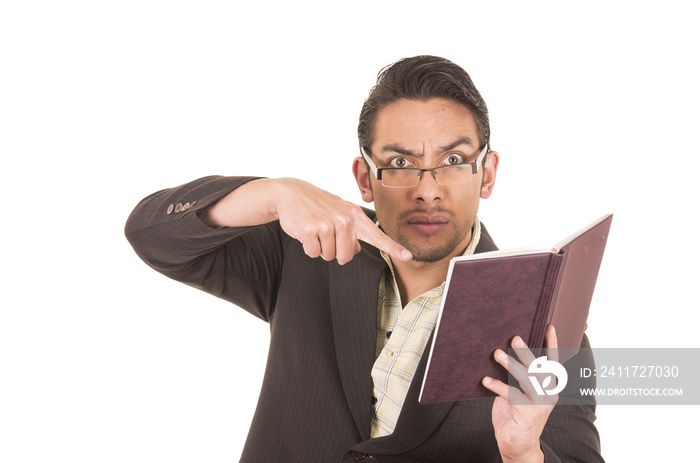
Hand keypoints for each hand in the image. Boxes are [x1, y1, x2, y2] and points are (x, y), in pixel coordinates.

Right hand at [273, 178, 411, 264]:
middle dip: (335, 251)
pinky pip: (313, 253)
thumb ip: (352, 232)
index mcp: (355, 217)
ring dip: (320, 247)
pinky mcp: (310, 231)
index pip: (378, 236)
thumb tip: (354, 251)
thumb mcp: (340, 213)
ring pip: (328, 256)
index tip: (408, 256)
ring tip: (315, 228)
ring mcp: (327, 225)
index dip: (394, 248)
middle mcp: (344, 220)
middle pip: (346, 256)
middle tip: (326, 233)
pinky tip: (306, 230)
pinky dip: (308, 246)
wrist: (292, 193)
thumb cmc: (319, 206)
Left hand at [481, 325, 558, 462]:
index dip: (552, 345)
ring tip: (496, 354)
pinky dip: (498, 386)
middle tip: (515, 338)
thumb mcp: (518, 392)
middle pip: (539, 368)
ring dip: (511, 365)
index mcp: (549, 387)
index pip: (553, 362)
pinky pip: (512, 395)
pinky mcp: (528, 413)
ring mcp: (540, 404)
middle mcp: (548, 394)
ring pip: (527, 379)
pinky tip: (486, 380)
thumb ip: (517, 376)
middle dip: (526, 352)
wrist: (516, 445)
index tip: (549, 327)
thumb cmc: (515, 415)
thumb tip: (503, 352)